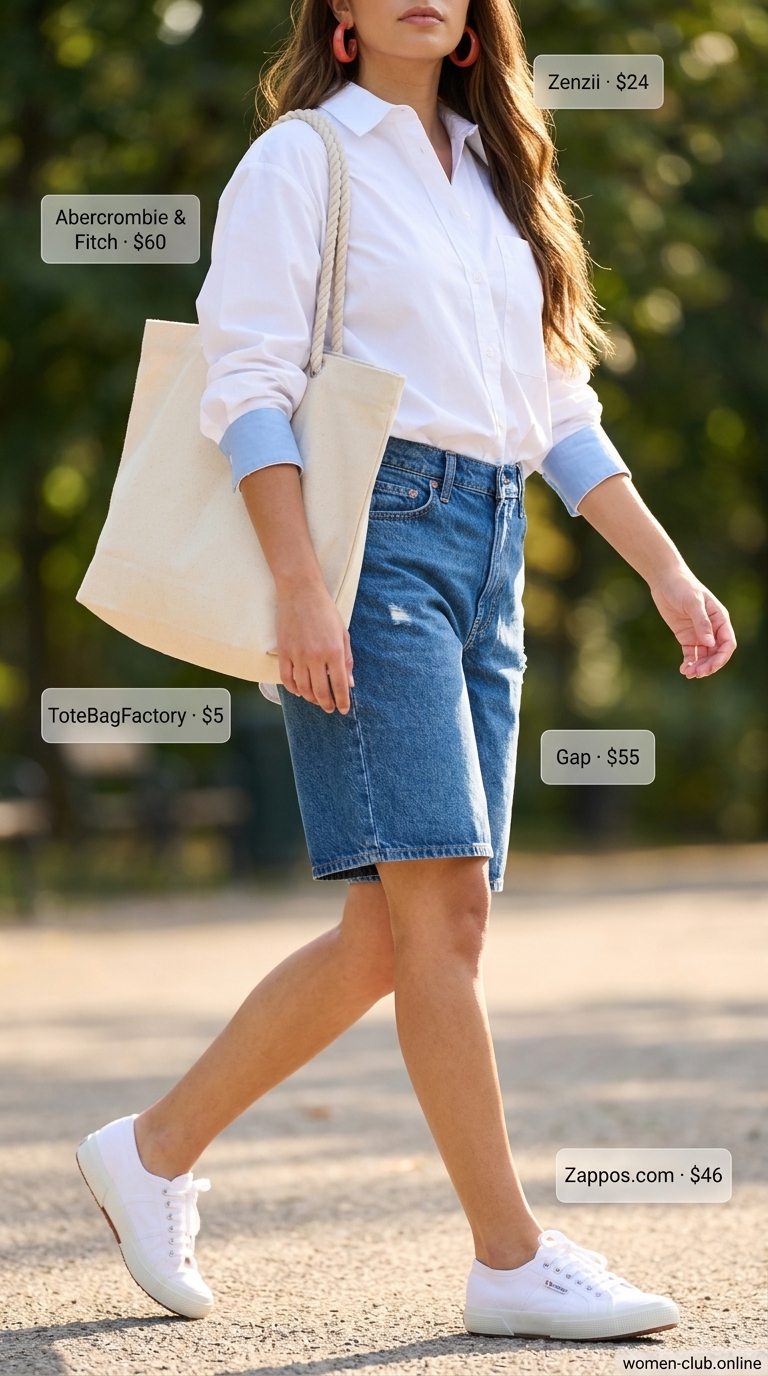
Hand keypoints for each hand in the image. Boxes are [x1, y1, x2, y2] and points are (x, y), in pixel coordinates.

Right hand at [276, 583, 353, 712]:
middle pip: (320, 691)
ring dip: (311, 698)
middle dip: (326, 704)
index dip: (342, 701)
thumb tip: (349, 683)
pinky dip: (293, 689)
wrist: (301, 592)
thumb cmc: (325, 611)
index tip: (343, 710)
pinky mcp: (283, 651)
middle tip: (330, 709)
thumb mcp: (343, 633)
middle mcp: (316, 656)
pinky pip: (286, 678)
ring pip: (303, 688)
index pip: (339, 685)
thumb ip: (347, 660)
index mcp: (334, 651)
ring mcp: (297, 655)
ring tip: (316, 700)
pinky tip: (299, 691)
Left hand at [649, 570, 735, 678]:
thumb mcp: (693, 603)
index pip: (727, 643)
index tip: (711, 666)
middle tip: (697, 673)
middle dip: (709, 665)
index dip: (722, 657)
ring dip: (699, 667)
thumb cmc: (683, 587)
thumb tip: (710, 643)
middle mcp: (712, 629)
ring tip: (688, 673)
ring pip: (704, 656)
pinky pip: (691, 654)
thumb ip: (702, 623)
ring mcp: (699, 634)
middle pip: (716, 653)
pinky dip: (689, 663)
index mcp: (720, 619)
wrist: (665, 580)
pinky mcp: (686, 637)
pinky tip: (684, 670)